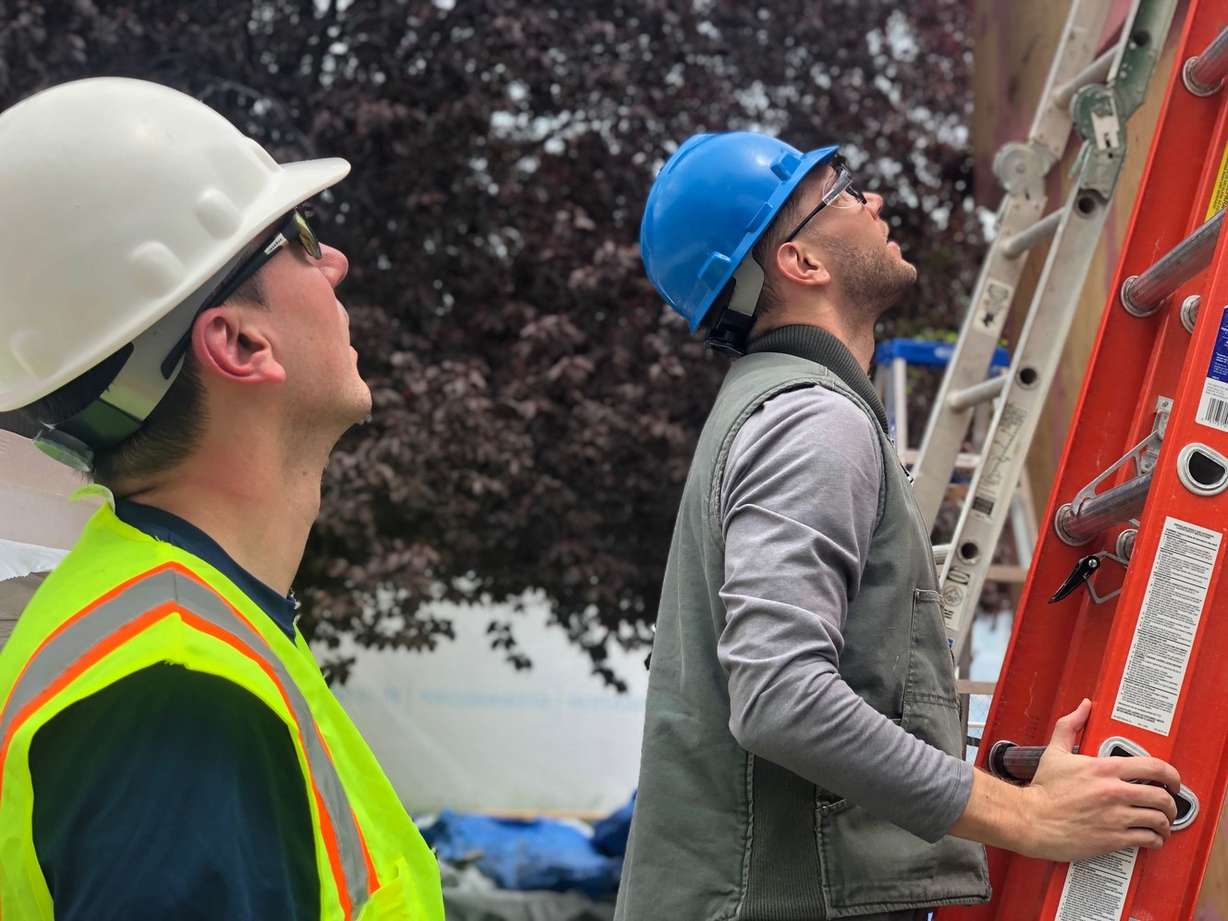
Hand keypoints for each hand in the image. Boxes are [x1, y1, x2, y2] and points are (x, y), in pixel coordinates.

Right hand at [1015, 699, 1180, 861]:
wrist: (1031, 819)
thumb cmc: (1043, 789)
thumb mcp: (1055, 751)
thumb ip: (1071, 726)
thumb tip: (1084, 706)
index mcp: (1104, 769)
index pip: (1155, 767)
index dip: (1172, 775)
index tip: (1173, 781)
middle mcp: (1115, 792)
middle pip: (1163, 798)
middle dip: (1172, 804)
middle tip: (1168, 806)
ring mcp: (1116, 817)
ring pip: (1159, 820)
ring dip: (1166, 824)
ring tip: (1162, 825)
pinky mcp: (1113, 839)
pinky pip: (1148, 840)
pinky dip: (1155, 840)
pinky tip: (1151, 839)